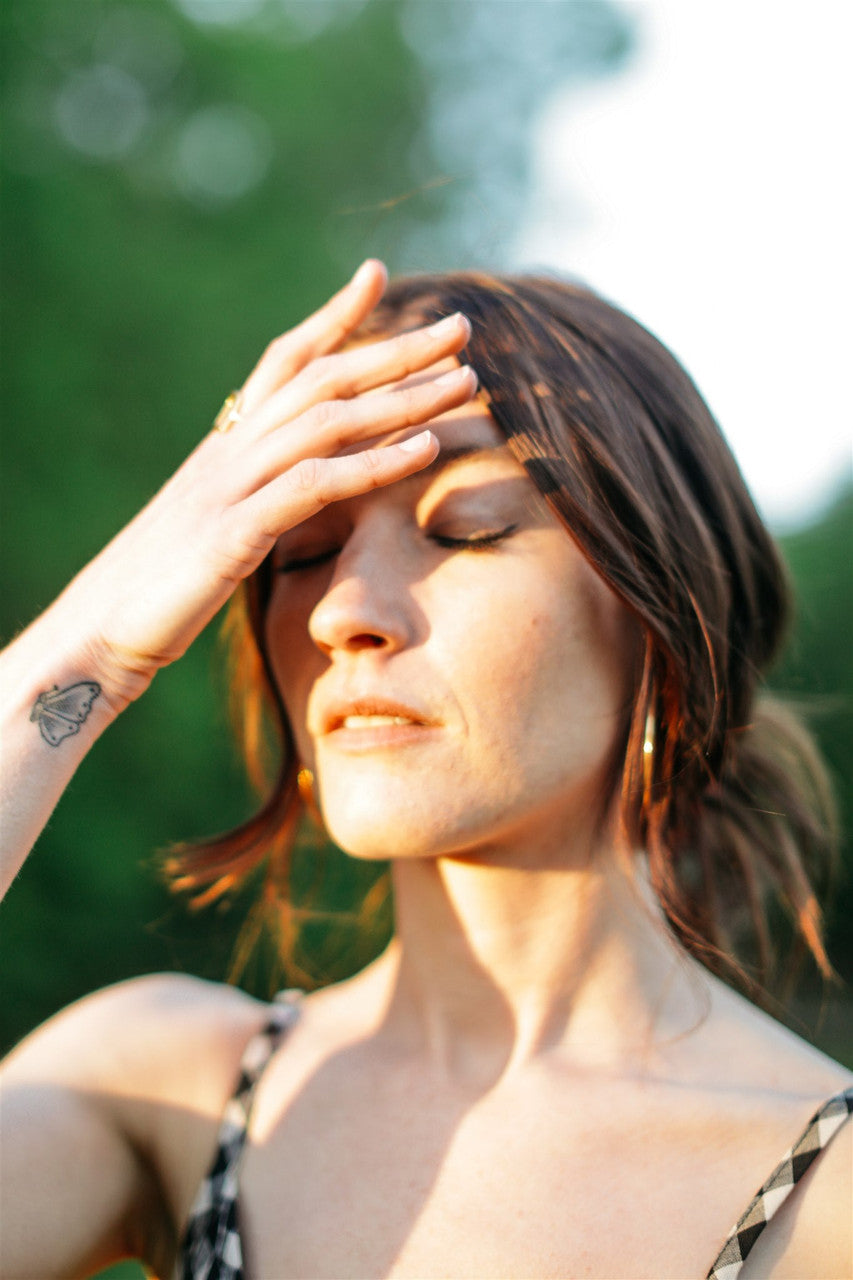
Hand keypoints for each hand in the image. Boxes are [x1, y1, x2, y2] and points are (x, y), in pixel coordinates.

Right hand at [54, 260, 475, 708]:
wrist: (97, 633)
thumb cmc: (160, 589)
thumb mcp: (214, 528)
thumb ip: (254, 495)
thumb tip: (294, 490)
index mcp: (225, 446)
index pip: (283, 362)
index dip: (331, 317)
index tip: (375, 275)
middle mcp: (229, 452)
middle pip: (322, 379)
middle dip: (396, 348)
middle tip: (462, 327)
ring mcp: (229, 488)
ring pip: (328, 421)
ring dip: (403, 398)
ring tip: (465, 381)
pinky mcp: (233, 533)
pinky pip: (314, 486)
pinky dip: (375, 464)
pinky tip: (426, 450)